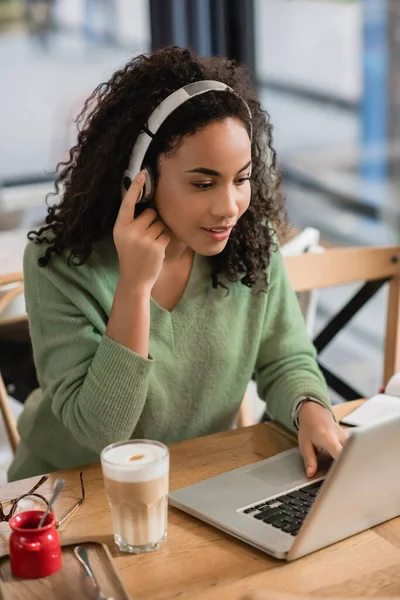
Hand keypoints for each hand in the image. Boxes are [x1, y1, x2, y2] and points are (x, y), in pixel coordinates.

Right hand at [113, 171, 169, 291]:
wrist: (134, 280)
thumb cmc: (131, 256)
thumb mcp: (124, 237)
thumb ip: (132, 222)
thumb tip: (149, 204)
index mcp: (120, 227)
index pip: (128, 203)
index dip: (135, 187)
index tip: (142, 173)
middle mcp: (130, 231)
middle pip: (150, 213)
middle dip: (152, 222)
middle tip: (145, 238)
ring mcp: (143, 239)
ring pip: (160, 223)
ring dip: (159, 232)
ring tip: (150, 245)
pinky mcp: (156, 246)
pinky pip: (167, 234)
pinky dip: (164, 240)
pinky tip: (156, 250)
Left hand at [298, 401, 347, 477]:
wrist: (314, 411)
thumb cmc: (309, 426)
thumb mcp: (305, 444)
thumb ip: (309, 460)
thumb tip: (311, 474)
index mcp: (329, 439)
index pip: (341, 454)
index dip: (344, 465)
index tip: (344, 476)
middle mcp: (341, 437)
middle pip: (350, 455)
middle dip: (348, 467)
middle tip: (345, 479)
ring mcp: (347, 437)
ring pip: (352, 452)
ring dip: (348, 462)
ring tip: (344, 471)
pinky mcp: (349, 438)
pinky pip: (351, 449)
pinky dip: (348, 456)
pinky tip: (343, 462)